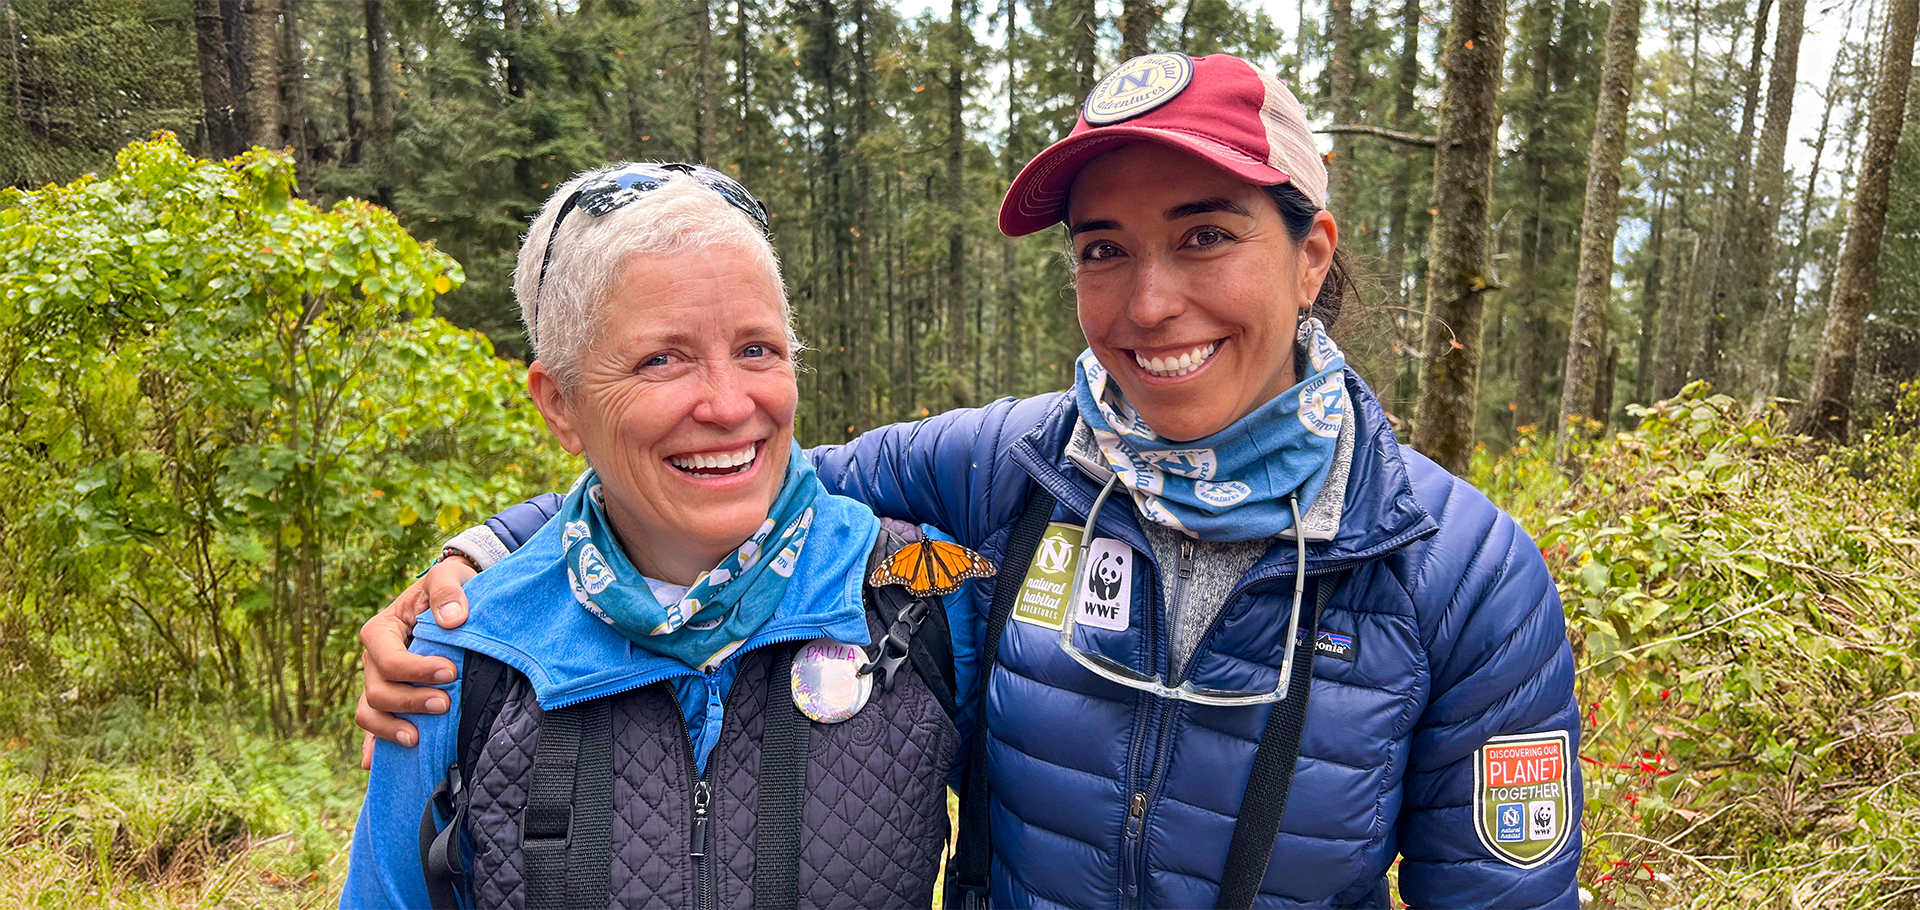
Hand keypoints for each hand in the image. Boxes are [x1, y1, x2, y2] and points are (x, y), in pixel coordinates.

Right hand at [355, 556, 477, 765]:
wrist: (454, 600)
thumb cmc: (449, 588)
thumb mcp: (450, 577)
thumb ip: (448, 591)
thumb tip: (451, 620)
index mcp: (381, 630)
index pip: (387, 658)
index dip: (414, 670)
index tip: (449, 672)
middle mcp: (374, 659)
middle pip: (378, 690)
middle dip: (409, 701)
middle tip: (446, 703)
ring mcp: (379, 682)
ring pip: (370, 712)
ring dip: (391, 727)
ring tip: (419, 738)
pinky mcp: (392, 698)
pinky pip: (374, 726)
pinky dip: (374, 744)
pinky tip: (376, 764)